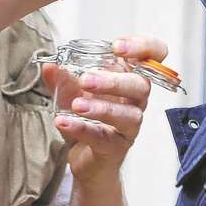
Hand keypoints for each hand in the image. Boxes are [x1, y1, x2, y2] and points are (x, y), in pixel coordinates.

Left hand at [44, 35, 165, 187]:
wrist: (84, 158)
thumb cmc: (88, 119)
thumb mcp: (72, 93)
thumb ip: (62, 78)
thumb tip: (51, 64)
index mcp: (130, 77)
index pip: (154, 55)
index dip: (143, 47)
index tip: (117, 47)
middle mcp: (136, 100)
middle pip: (141, 85)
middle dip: (114, 81)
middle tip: (86, 80)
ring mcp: (130, 126)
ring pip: (128, 115)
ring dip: (101, 108)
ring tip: (76, 106)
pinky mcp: (117, 148)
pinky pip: (103, 138)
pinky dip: (82, 129)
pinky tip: (64, 122)